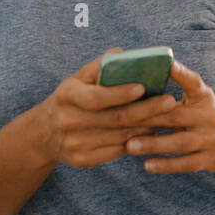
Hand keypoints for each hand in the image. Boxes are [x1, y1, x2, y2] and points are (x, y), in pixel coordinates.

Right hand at [34, 48, 179, 168]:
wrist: (43, 134)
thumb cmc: (69, 99)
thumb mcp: (76, 79)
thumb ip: (99, 66)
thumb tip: (124, 55)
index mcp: (66, 95)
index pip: (96, 97)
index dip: (120, 93)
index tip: (143, 86)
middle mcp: (69, 121)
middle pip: (115, 118)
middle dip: (146, 110)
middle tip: (170, 101)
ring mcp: (75, 143)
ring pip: (120, 136)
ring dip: (148, 127)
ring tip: (168, 116)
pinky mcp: (83, 160)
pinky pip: (116, 151)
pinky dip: (137, 142)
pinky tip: (152, 132)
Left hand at [125, 59, 214, 173]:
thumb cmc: (204, 114)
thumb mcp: (197, 98)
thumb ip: (176, 90)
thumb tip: (140, 77)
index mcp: (204, 97)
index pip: (193, 82)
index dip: (181, 73)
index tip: (167, 64)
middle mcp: (210, 116)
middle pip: (177, 116)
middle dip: (149, 118)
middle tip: (123, 118)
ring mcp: (212, 139)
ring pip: (180, 142)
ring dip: (154, 144)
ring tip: (130, 145)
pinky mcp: (211, 159)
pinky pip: (187, 163)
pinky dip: (167, 165)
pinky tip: (147, 164)